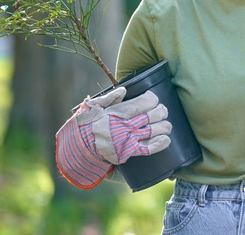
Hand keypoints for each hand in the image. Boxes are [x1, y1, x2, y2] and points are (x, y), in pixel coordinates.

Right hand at [55, 87, 171, 188]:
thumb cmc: (84, 126)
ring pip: (154, 130)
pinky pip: (148, 148)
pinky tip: (167, 139)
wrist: (77, 150)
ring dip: (164, 127)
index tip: (154, 99)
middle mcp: (126, 125)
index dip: (153, 99)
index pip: (145, 102)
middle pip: (153, 115)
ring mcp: (128, 139)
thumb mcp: (93, 107)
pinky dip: (160, 143)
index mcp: (118, 111)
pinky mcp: (128, 153)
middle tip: (163, 111)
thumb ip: (109, 98)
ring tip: (167, 125)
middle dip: (162, 112)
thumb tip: (124, 91)